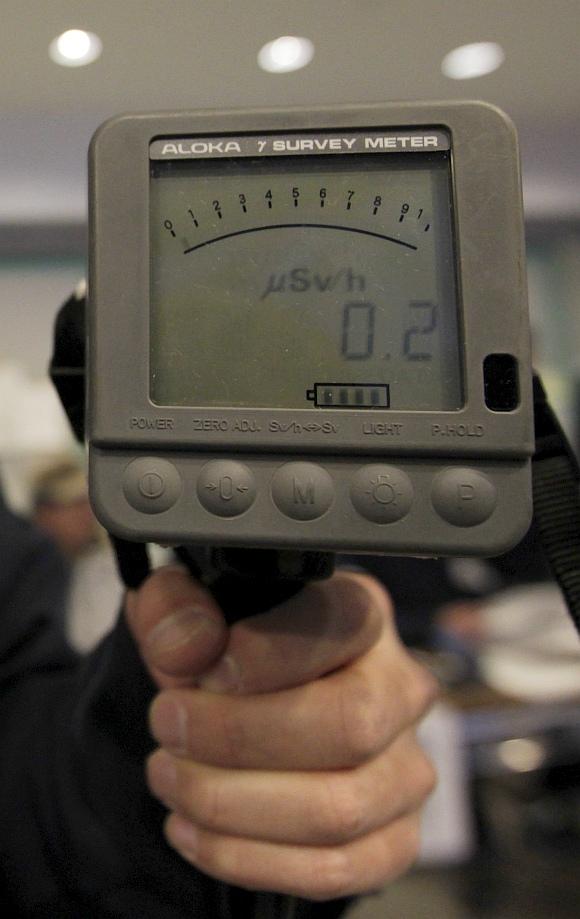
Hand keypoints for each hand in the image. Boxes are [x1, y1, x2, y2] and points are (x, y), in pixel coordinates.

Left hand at [126, 566, 437, 900]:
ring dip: (232, 804)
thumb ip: (176, 604)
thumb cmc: (225, 651)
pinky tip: (192, 830)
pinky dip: (250, 859)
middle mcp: (400, 687)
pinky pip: (336, 869)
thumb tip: (186, 646)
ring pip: (340, 808)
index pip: (340, 626)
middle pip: (349, 724)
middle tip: (168, 727)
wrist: (247, 708)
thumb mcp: (185, 605)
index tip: (201, 675)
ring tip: (169, 777)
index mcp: (363, 613)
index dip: (268, 655)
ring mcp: (406, 768)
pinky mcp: (395, 837)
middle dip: (239, 737)